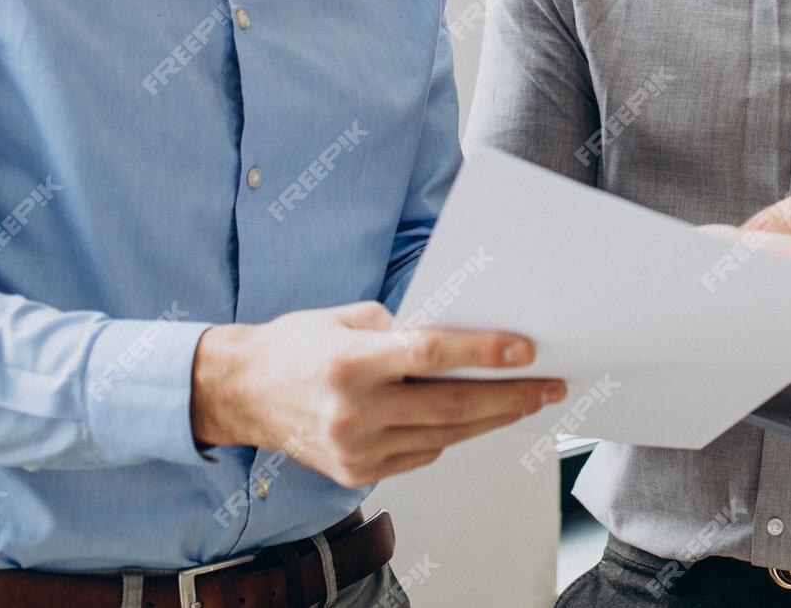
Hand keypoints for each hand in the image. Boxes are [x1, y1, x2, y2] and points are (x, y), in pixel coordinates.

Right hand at [190, 301, 565, 487]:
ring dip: (493, 418)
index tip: (525, 349)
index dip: (482, 352)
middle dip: (510, 395)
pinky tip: (475, 417)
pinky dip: (453, 434)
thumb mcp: (347, 318)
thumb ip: (404, 328)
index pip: (430, 356)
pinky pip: (423, 454)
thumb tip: (466, 334)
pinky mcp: (357, 473)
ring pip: (445, 436)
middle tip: (549, 384)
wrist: (241, 394)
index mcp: (350, 363)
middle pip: (450, 406)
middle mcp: (353, 411)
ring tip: (527, 399)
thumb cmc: (297, 346)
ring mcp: (355, 449)